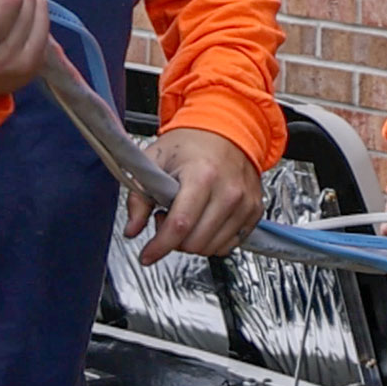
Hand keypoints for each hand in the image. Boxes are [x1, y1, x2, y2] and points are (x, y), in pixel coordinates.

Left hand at [131, 127, 261, 263]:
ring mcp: (245, 203)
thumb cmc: (191, 144)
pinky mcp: (254, 211)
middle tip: (166, 218)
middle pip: (196, 242)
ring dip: (193, 241)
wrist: (227, 130)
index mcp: (202, 175)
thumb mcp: (155, 161)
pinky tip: (203, 221)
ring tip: (186, 217)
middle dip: (174, 240)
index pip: (180, 224)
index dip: (160, 246)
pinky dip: (212, 241)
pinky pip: (229, 245)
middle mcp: (228, 191)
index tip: (147, 255)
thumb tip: (132, 230)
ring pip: (212, 248)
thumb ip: (138, 197)